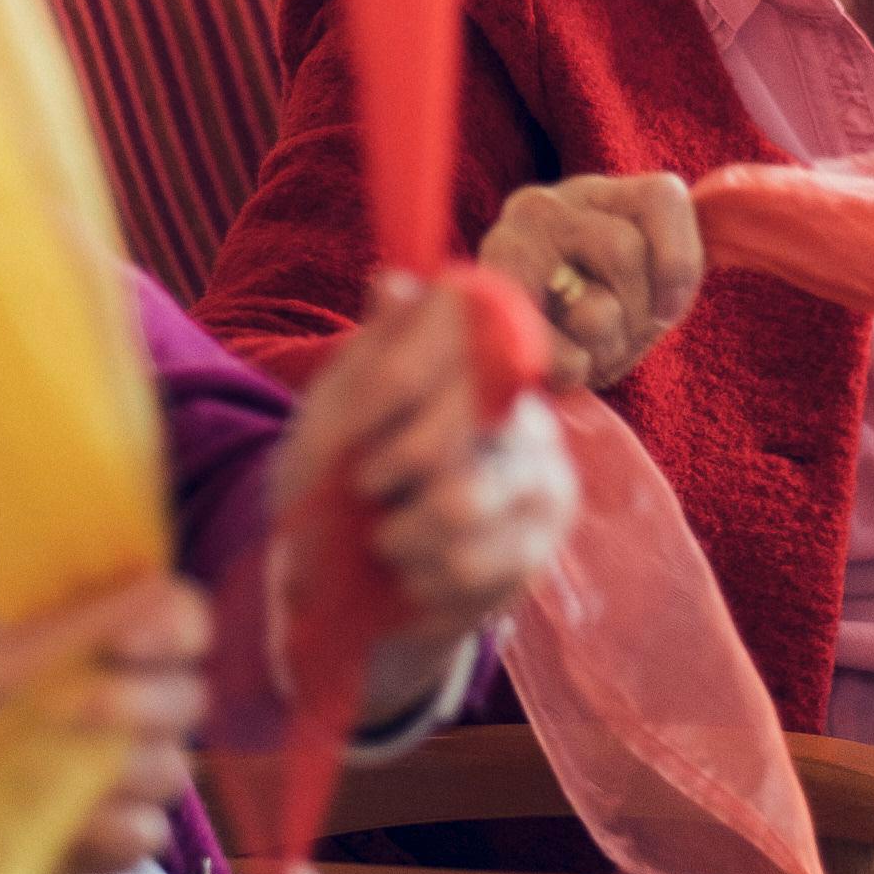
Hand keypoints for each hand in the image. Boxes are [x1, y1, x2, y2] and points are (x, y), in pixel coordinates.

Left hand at [273, 274, 580, 720]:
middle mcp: (524, 410)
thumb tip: (391, 282)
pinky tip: (414, 573)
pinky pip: (468, 564)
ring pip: (460, 501)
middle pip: (457, 425)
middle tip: (365, 486)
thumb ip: (371, 355)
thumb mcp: (332, 414)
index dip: (395, 388)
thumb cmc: (334, 483)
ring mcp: (541, 480)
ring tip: (388, 536)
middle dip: (388, 466)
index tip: (354, 431)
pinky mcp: (537, 550)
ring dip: (398, 532)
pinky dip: (419, 576)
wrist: (344, 591)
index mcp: (477, 362)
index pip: (459, 340)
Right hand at [477, 173, 705, 389]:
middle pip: (623, 250)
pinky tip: (561, 365)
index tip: (669, 309)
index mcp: (595, 195)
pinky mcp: (488, 309)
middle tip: (619, 336)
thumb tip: (668, 302)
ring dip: (607, 347)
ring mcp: (506, 247)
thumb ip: (670, 272)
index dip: (679, 261)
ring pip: (594, 310)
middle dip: (638, 313)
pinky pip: (561, 355)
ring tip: (588, 350)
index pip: (662, 197)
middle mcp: (543, 205)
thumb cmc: (591, 319)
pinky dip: (574, 370)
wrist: (512, 357)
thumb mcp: (641, 288)